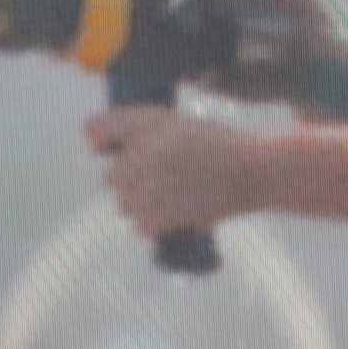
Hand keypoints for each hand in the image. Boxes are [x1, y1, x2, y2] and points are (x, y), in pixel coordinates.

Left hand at [85, 107, 270, 238]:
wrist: (254, 169)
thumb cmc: (221, 145)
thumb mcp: (180, 123)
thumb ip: (141, 129)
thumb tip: (93, 138)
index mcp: (152, 123)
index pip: (99, 132)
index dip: (98, 141)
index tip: (101, 149)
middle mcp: (148, 152)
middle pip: (112, 177)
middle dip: (128, 182)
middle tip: (154, 181)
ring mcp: (155, 184)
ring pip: (124, 204)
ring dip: (140, 205)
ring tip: (167, 198)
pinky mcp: (165, 212)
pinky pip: (140, 225)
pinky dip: (152, 224)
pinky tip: (171, 213)